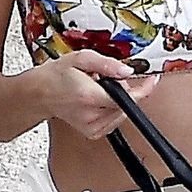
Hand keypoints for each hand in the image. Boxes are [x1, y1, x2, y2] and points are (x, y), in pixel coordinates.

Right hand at [36, 50, 159, 139]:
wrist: (40, 94)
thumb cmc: (56, 76)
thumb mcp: (81, 58)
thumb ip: (107, 64)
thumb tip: (128, 71)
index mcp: (89, 96)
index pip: (126, 98)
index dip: (143, 89)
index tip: (152, 81)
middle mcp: (92, 115)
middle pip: (126, 104)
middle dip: (123, 90)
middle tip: (106, 79)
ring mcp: (92, 127)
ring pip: (122, 113)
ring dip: (117, 100)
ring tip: (98, 89)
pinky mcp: (93, 133)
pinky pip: (114, 120)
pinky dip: (111, 109)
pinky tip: (98, 100)